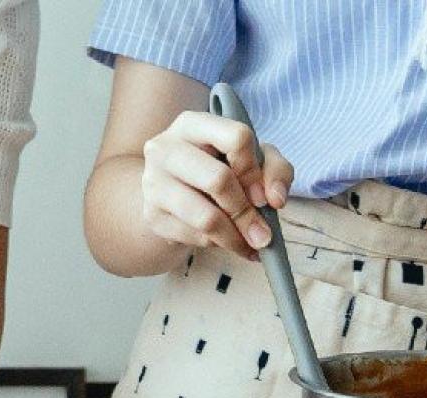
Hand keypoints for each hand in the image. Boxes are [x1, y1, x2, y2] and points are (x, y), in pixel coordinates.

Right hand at [140, 111, 294, 259]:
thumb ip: (275, 170)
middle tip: (263, 234)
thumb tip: (275, 199)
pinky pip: (194, 237)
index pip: (236, 138)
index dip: (255, 171)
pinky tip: (226, 242)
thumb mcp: (252, 158)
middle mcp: (166, 148)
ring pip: (206, 217)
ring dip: (235, 237)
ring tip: (250, 245)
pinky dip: (217, 245)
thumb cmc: (218, 167)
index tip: (263, 196)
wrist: (171, 191)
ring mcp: (154, 182)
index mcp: (193, 124)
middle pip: (219, 180)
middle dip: (247, 213)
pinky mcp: (152, 215)